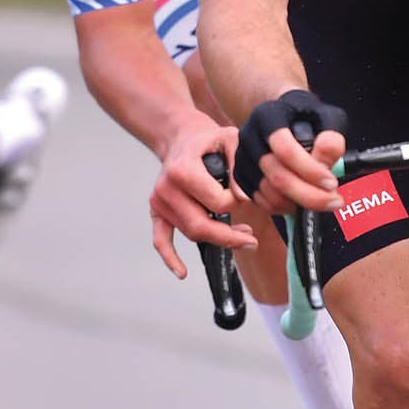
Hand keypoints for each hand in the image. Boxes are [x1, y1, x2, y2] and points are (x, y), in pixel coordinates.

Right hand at [148, 116, 252, 277]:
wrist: (181, 136)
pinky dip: (170, 257)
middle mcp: (166, 188)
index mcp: (182, 169)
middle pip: (200, 226)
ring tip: (242, 234)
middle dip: (229, 236)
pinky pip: (160, 239)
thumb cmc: (209, 139)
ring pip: (190, 232)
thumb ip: (240, 164)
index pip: (216, 202)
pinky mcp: (156, 211)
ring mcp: (159, 201)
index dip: (236, 202)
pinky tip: (182, 272)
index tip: (246, 195)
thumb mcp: (230, 139)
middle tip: (252, 240)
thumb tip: (245, 196)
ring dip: (217, 239)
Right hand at [235, 90, 346, 215]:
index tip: (331, 182)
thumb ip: (330, 137)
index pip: (285, 149)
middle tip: (333, 202)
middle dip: (308, 195)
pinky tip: (301, 201)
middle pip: (276, 175)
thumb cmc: (308, 116)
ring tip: (321, 201)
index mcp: (267, 116)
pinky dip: (283, 207)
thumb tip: (326, 156)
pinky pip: (261, 200)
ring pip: (269, 192)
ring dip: (298, 203)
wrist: (287, 116)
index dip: (310, 170)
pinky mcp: (241, 175)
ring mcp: (242, 157)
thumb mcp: (326, 118)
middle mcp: (249, 136)